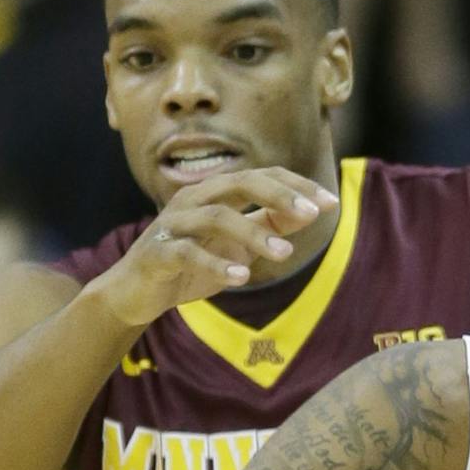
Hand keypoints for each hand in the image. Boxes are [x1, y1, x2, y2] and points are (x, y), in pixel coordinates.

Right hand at [89, 167, 339, 327]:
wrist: (138, 293)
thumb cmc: (192, 263)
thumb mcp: (238, 245)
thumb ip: (269, 225)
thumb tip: (311, 212)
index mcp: (214, 193)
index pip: (260, 176)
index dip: (296, 186)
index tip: (331, 203)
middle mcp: (193, 200)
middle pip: (238, 183)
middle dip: (278, 196)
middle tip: (313, 214)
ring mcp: (173, 224)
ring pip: (216, 216)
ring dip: (254, 234)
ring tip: (285, 254)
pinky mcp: (157, 253)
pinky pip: (187, 253)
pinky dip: (215, 265)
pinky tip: (242, 278)